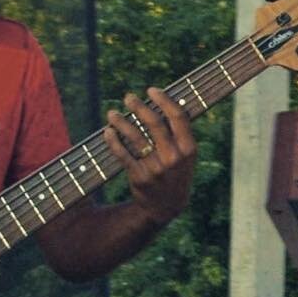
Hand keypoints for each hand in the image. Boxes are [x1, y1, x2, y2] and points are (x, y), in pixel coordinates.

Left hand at [103, 88, 196, 226]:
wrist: (166, 207)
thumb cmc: (175, 173)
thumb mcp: (186, 156)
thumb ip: (179, 133)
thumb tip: (164, 101)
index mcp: (189, 149)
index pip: (178, 117)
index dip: (164, 100)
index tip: (151, 90)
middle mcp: (174, 158)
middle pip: (154, 123)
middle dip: (139, 107)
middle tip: (128, 98)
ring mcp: (156, 168)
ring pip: (135, 137)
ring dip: (121, 122)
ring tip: (112, 113)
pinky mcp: (140, 177)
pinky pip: (123, 154)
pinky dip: (113, 141)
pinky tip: (108, 132)